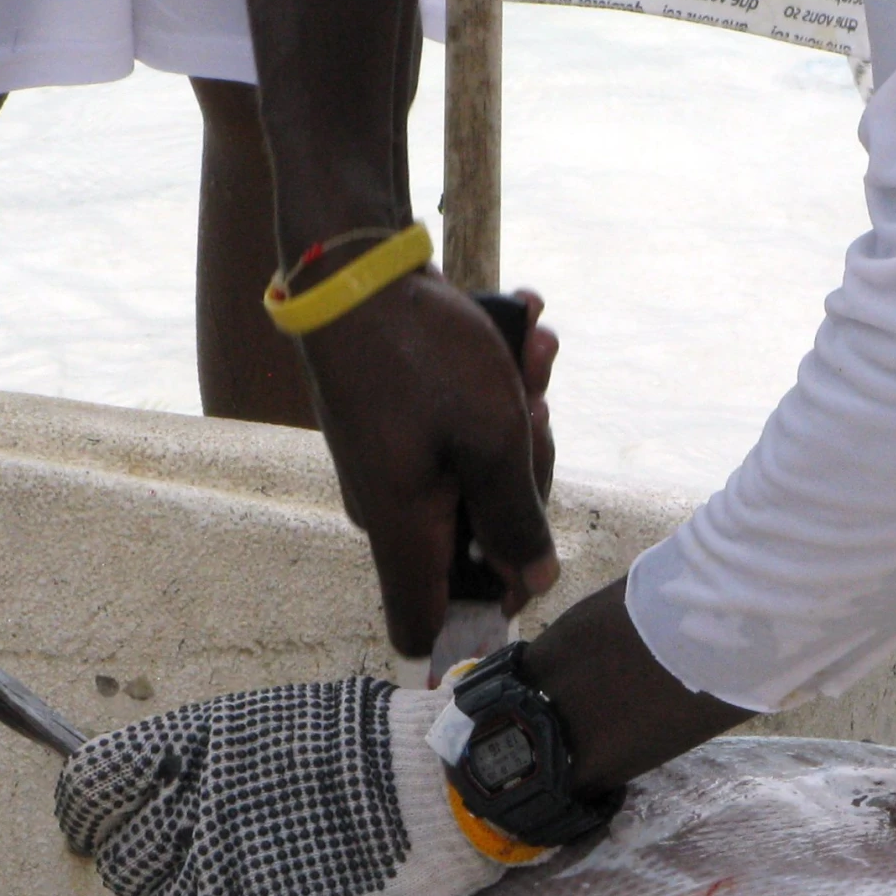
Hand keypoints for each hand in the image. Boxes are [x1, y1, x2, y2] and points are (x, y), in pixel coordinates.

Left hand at [53, 677, 513, 895]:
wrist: (447, 791)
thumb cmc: (378, 751)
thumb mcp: (278, 723)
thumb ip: (213, 758)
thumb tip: (169, 789)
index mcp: (191, 747)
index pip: (91, 789)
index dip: (94, 816)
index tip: (106, 828)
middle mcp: (187, 808)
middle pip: (124, 861)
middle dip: (159, 865)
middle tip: (212, 862)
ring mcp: (212, 872)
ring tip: (259, 892)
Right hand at [302, 271, 560, 655]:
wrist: (356, 266)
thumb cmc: (421, 351)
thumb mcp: (493, 437)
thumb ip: (517, 518)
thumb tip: (534, 583)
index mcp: (402, 531)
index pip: (424, 629)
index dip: (481, 619)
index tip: (524, 568)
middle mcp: (389, 512)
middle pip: (474, 547)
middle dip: (524, 484)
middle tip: (540, 414)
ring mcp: (393, 471)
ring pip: (477, 481)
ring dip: (520, 426)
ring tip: (535, 356)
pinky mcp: (400, 433)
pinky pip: (459, 438)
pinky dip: (494, 398)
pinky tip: (521, 341)